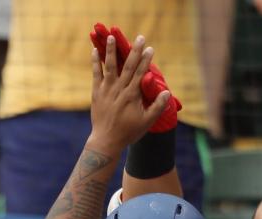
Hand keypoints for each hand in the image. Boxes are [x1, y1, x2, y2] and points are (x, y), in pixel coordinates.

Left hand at [88, 34, 170, 153]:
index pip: (140, 73)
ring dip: (111, 50)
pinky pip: (96, 73)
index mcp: (132, 95)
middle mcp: (119, 89)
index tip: (150, 48)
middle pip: (128, 65)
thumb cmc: (129, 132)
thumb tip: (167, 92)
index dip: (146, 60)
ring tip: (111, 36)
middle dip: (134, 50)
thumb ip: (157, 106)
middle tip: (139, 37)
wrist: (106, 140)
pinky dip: (95, 62)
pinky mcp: (97, 92)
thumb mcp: (147, 122)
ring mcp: (106, 89)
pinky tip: (95, 50)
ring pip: (109, 66)